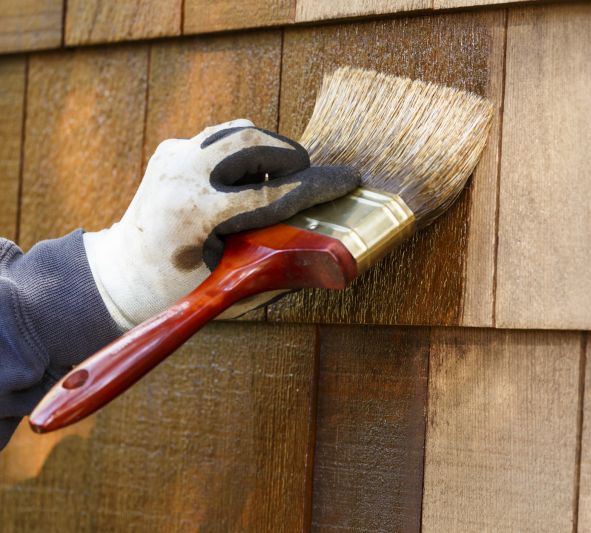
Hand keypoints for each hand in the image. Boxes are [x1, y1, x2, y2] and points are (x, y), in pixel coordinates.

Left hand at [83, 119, 358, 328]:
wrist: (121, 274)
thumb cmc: (177, 290)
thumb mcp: (230, 286)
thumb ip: (278, 266)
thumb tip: (329, 249)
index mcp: (195, 214)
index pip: (274, 192)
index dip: (318, 187)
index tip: (349, 180)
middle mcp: (182, 176)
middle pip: (254, 141)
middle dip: (292, 156)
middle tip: (307, 180)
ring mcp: (173, 156)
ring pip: (240, 130)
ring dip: (269, 150)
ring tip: (276, 182)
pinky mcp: (171, 148)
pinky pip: (223, 137)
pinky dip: (245, 154)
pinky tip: (245, 182)